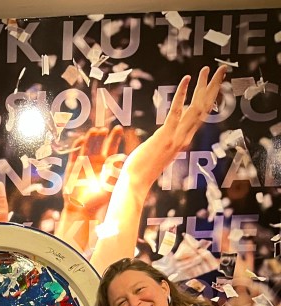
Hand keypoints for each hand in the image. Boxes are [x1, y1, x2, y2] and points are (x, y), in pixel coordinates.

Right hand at [61, 126, 135, 215]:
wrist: (82, 209)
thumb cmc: (99, 200)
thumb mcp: (111, 184)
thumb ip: (116, 172)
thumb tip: (123, 157)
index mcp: (106, 164)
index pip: (111, 146)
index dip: (115, 137)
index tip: (118, 128)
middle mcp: (95, 161)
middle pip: (98, 143)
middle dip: (101, 136)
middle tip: (104, 130)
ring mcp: (83, 162)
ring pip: (87, 146)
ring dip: (90, 138)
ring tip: (94, 131)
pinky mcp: (72, 166)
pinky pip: (74, 153)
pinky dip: (77, 146)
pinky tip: (81, 139)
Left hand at [122, 66, 226, 193]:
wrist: (135, 183)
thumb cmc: (142, 168)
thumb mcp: (160, 147)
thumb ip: (170, 132)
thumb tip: (176, 117)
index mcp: (183, 140)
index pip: (201, 115)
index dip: (209, 97)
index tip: (213, 82)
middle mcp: (184, 138)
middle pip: (204, 108)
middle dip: (213, 87)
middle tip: (222, 69)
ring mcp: (176, 137)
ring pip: (195, 108)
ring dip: (202, 86)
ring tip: (206, 69)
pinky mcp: (165, 136)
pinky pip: (176, 112)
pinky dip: (181, 94)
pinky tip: (186, 79)